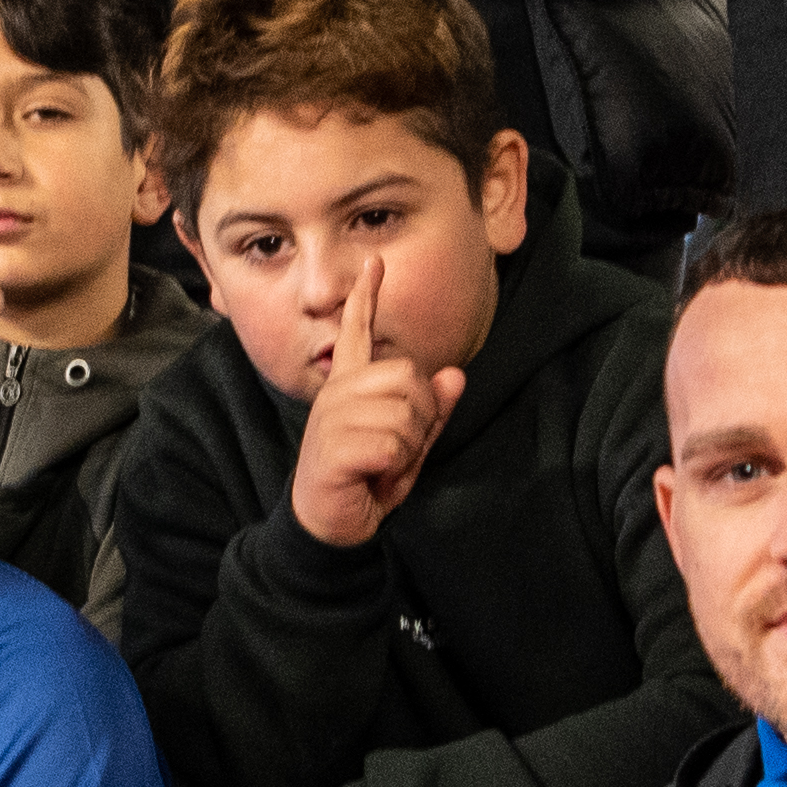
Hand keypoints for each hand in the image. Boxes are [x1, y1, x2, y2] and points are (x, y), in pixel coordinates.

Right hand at [284, 256, 462, 549]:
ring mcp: (332, 419)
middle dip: (420, 414)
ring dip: (407, 445)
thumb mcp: (409, 443)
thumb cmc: (367, 478)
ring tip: (382, 461)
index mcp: (349, 386)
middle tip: (397, 444)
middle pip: (407, 375)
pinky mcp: (333, 448)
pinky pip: (393, 443)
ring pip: (404, 411)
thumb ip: (432, 410)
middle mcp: (337, 394)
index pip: (356, 332)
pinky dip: (396, 466)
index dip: (366, 298)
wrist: (331, 523)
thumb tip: (456, 374)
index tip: (374, 264)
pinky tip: (373, 475)